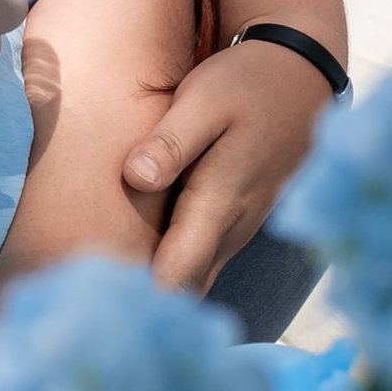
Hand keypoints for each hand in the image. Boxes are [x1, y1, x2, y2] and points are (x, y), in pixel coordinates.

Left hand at [124, 37, 335, 292]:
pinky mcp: (237, 222)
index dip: (140, 301)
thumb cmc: (247, 85)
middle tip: (90, 313)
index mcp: (220, 202)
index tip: (99, 313)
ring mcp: (238, 229)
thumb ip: (172, 142)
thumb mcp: (205, 100)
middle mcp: (232, 228)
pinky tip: (135, 269)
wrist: (302, 77)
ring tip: (103, 300)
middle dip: (142, 306)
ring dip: (157, 293)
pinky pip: (202, 263)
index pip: (177, 276)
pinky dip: (173, 274)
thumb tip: (136, 178)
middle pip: (185, 290)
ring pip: (195, 280)